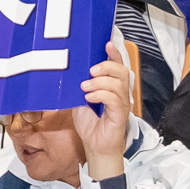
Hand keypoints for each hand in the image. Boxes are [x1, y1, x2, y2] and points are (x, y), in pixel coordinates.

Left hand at [74, 42, 132, 177]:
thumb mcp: (79, 98)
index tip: (107, 43)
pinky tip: (90, 98)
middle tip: (91, 70)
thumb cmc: (89, 122)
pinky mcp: (120, 115)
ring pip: (119, 84)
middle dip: (107, 66)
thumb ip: (78, 85)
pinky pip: (115, 100)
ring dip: (100, 82)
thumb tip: (67, 71)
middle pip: (122, 71)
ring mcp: (121, 103)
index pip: (118, 65)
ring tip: (85, 86)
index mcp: (111, 86)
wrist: (94, 145)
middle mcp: (120, 93)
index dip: (114, 53)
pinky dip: (101, 95)